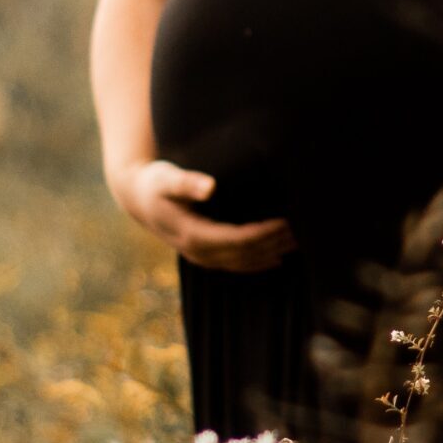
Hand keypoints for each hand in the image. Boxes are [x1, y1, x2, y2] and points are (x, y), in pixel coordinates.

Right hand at [111, 159, 295, 272]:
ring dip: (271, 254)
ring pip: (243, 263)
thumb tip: (210, 187)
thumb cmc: (155, 182)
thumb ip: (188, 182)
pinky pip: (235, 265)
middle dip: (274, 244)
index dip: (264, 234)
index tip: (287, 222)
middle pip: (245, 254)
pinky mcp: (204, 255)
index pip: (238, 240)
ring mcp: (201, 257)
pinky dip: (258, 262)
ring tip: (298, 242)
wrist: (138, 198)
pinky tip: (277, 259)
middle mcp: (198, 252)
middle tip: (304, 230)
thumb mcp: (167, 178)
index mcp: (193, 234)